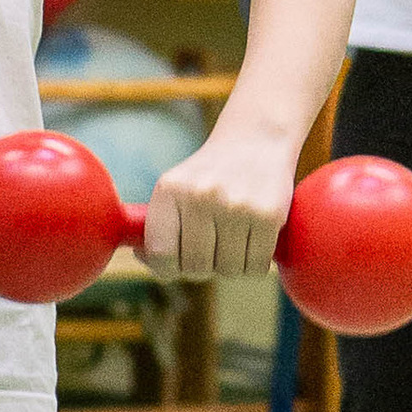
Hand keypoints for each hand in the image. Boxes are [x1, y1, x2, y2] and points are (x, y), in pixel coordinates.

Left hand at [141, 124, 298, 279]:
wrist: (256, 140)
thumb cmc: (209, 175)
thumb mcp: (175, 186)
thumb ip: (158, 224)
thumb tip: (145, 259)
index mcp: (169, 190)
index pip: (161, 254)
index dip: (167, 269)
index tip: (176, 264)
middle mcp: (199, 196)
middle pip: (197, 267)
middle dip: (204, 267)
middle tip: (211, 249)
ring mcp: (235, 206)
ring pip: (229, 271)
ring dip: (231, 266)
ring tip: (233, 242)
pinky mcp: (267, 215)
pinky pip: (256, 267)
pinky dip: (254, 264)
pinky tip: (253, 244)